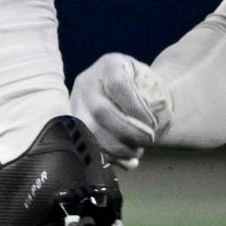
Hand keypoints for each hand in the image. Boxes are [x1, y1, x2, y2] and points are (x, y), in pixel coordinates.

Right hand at [70, 51, 167, 168]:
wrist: (123, 88)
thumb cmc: (140, 86)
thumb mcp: (149, 81)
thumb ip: (154, 100)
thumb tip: (152, 127)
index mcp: (109, 65)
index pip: (119, 85)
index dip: (135, 108)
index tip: (153, 124)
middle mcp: (87, 82)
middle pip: (101, 110)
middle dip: (127, 132)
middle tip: (147, 141)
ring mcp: (75, 102)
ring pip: (89, 130)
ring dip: (117, 147)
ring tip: (136, 151)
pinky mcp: (71, 123)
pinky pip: (84, 144)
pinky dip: (107, 156)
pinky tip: (124, 160)